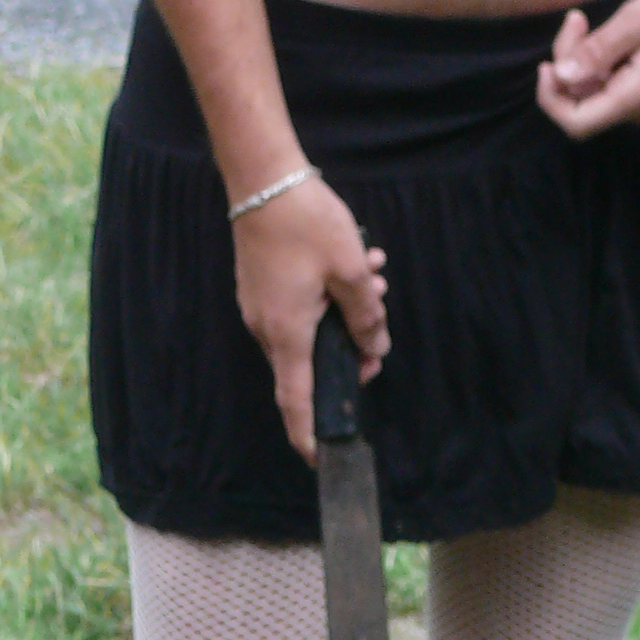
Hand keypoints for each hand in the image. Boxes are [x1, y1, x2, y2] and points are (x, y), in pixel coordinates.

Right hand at [234, 173, 388, 463]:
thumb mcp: (352, 270)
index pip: (296, 400)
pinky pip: (298, 306)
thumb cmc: (307, 224)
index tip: (317, 460)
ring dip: (346, 311)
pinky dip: (328, 294)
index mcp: (287, 333)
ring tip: (375, 275)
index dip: (307, 434)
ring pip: (311, 327)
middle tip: (379, 325)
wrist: (264, 180)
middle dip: (351, 347)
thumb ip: (367, 314)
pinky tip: (357, 261)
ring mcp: (259, 306)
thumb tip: (374, 345)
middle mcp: (266, 327)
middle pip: (312, 360)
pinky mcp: (261, 286)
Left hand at [538, 0, 639, 136]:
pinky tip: (622, 39)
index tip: (546, 63)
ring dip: (591, 64)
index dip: (551, 99)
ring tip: (597, 23)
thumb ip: (596, 52)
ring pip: (604, 96)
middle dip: (572, 65)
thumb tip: (560, 77)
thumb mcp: (638, 18)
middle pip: (588, 104)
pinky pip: (624, 91)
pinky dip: (611, 67)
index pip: (577, 123)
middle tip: (578, 19)